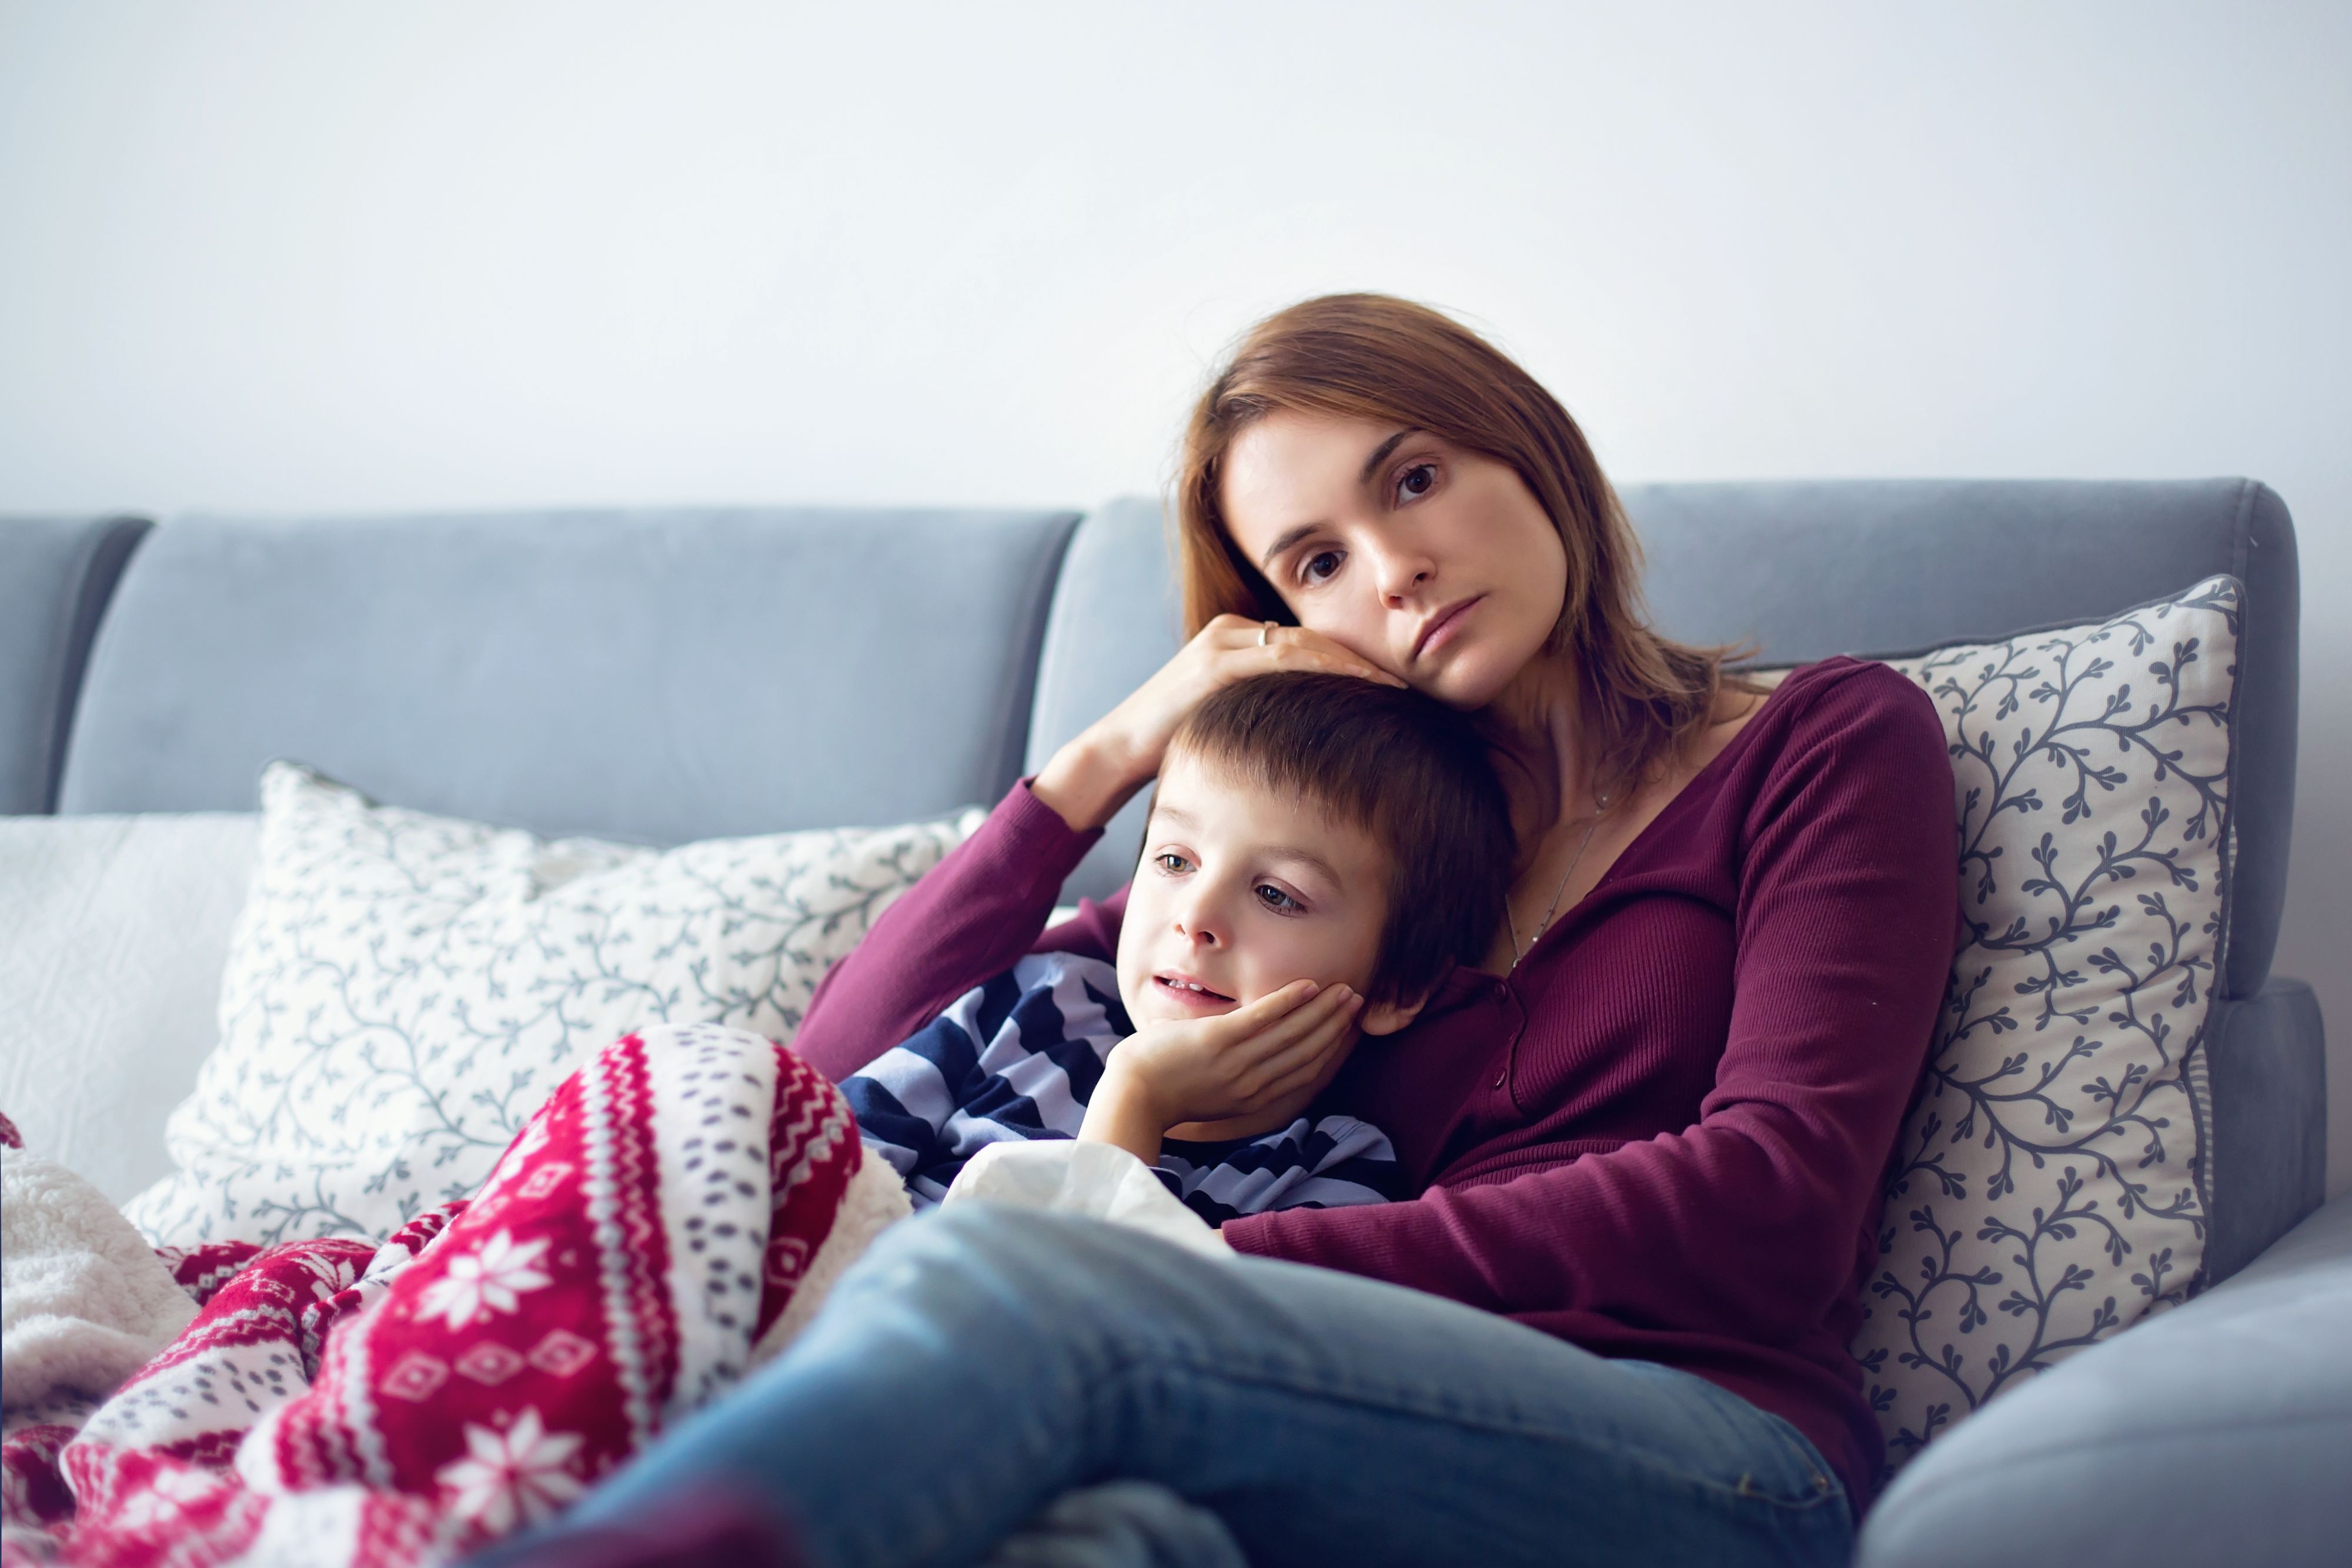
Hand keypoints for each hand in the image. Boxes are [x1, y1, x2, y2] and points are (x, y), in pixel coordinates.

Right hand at [1031, 615, 1406, 830]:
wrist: (1115, 752)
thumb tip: (1311, 735)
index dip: (1352, 661)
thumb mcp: (1226, 720)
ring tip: (1394, 690)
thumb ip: (1262, 711)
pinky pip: (1281, 663)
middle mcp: (1229, 632)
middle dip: (1362, 660)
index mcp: (1234, 638)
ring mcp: (1220, 645)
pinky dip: (1322, 672)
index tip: (1392, 685)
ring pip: (1303, 646)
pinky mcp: (1212, 666)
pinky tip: (1356, 690)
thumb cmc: (1172, 745)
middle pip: (1312, 638)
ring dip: (1353, 666)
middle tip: (1409, 685)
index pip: (1307, 642)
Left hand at [1077, 980, 1364, 1163]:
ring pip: (1293, 1033)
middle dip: (1334, 1025)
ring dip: (1322, 1011)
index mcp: (1252, 1097)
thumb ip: (1234, 1075)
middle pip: (1306, 1051)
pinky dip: (1288, 1001)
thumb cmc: (1163, 1091)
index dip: (1330, 1048)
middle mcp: (1252, 1083)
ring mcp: (1236, 1062)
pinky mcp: (1218, 1041)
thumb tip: (1242, 1051)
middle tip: (1355, 1002)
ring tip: (1344, 991)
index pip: (1303, 1071)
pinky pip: (1262, 1018)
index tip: (1347, 1029)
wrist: (1133, 1096)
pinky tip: (1308, 985)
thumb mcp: (1210, 1091)